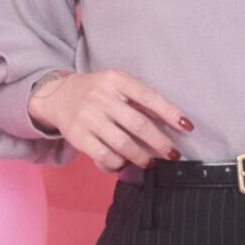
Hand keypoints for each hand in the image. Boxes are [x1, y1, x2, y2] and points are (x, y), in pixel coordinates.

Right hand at [29, 68, 192, 173]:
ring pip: (122, 143)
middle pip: (138, 124)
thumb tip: (171, 123)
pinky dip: (118, 163)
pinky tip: (125, 164)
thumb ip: (139, 100)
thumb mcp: (117, 85)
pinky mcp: (77, 135)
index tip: (187, 127)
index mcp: (116, 80)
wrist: (57, 95)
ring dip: (142, 157)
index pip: (149, 96)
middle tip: (172, 154)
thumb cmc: (97, 92)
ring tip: (151, 162)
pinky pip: (104, 155)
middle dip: (160, 143)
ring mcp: (88, 116)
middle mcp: (101, 96)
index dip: (170, 112)